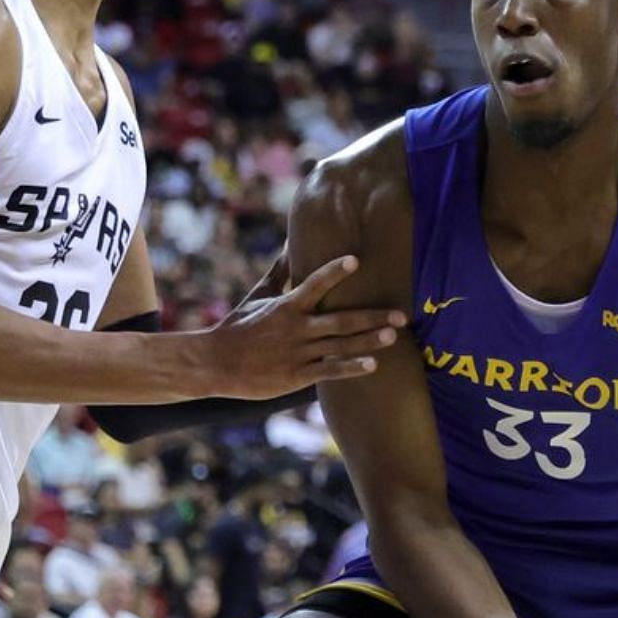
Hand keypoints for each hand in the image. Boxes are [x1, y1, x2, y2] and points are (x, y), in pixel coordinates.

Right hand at [201, 255, 404, 399]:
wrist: (215, 363)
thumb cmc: (239, 326)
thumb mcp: (258, 295)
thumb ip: (280, 271)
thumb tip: (291, 242)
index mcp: (287, 306)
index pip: (314, 283)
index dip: (334, 271)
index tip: (356, 260)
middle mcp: (296, 328)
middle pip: (341, 319)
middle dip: (373, 316)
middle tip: (401, 313)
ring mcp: (297, 353)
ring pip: (340, 345)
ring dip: (369, 340)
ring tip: (394, 335)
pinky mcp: (295, 376)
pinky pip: (329, 370)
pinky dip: (351, 368)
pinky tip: (373, 366)